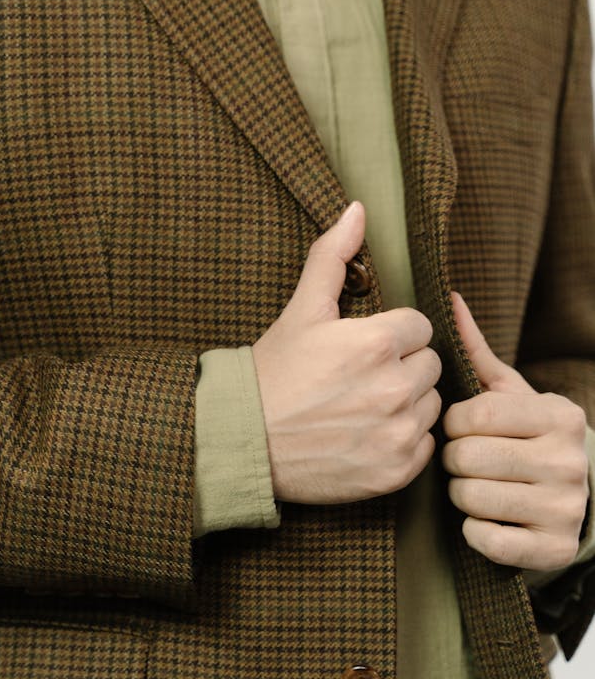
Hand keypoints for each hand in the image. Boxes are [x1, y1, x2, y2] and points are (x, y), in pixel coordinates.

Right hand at [252, 201, 441, 504]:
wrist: (246, 441)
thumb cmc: (274, 373)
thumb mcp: (302, 309)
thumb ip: (333, 255)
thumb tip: (358, 209)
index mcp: (376, 342)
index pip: (419, 326)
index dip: (392, 334)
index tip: (362, 349)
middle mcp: (394, 387)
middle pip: (429, 364)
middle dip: (402, 366)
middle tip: (360, 378)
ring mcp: (397, 432)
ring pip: (431, 403)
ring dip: (407, 403)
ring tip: (363, 406)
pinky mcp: (397, 469)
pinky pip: (426, 443)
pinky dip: (404, 440)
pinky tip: (369, 434)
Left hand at [443, 292, 588, 570]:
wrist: (579, 500)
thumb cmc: (527, 437)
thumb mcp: (510, 394)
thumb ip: (476, 352)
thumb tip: (449, 297)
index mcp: (558, 415)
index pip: (477, 414)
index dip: (453, 422)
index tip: (459, 427)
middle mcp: (568, 460)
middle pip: (467, 457)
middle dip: (453, 459)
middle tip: (464, 460)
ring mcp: (565, 507)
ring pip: (470, 497)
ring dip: (460, 494)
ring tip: (475, 485)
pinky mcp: (553, 549)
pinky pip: (485, 539)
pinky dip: (474, 531)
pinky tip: (487, 518)